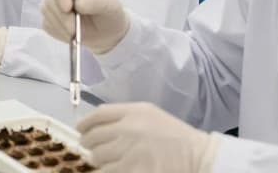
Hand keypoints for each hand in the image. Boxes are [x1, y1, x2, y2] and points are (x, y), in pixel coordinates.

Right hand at [41, 0, 129, 54]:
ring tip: (76, 33)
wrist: (106, 32)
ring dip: (61, 25)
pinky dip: (58, 32)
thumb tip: (78, 4)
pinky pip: (47, 25)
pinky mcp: (50, 17)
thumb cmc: (109, 12)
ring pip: (46, 11)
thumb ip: (96, 2)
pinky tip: (71, 35)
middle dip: (61, 16)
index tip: (68, 8)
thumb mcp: (110, 5)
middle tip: (74, 30)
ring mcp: (54, 2)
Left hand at [77, 103, 218, 172]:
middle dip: (89, 144)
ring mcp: (129, 152)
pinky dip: (107, 171)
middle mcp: (127, 130)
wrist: (197, 156)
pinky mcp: (133, 171)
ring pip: (97, 158)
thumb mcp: (149, 113)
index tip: (80, 130)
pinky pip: (107, 172)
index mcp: (132, 112)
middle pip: (92, 137)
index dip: (85, 124)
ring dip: (98, 160)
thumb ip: (123, 114)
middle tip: (92, 148)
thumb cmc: (174, 135)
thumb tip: (96, 122)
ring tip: (106, 161)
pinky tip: (113, 169)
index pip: (97, 116)